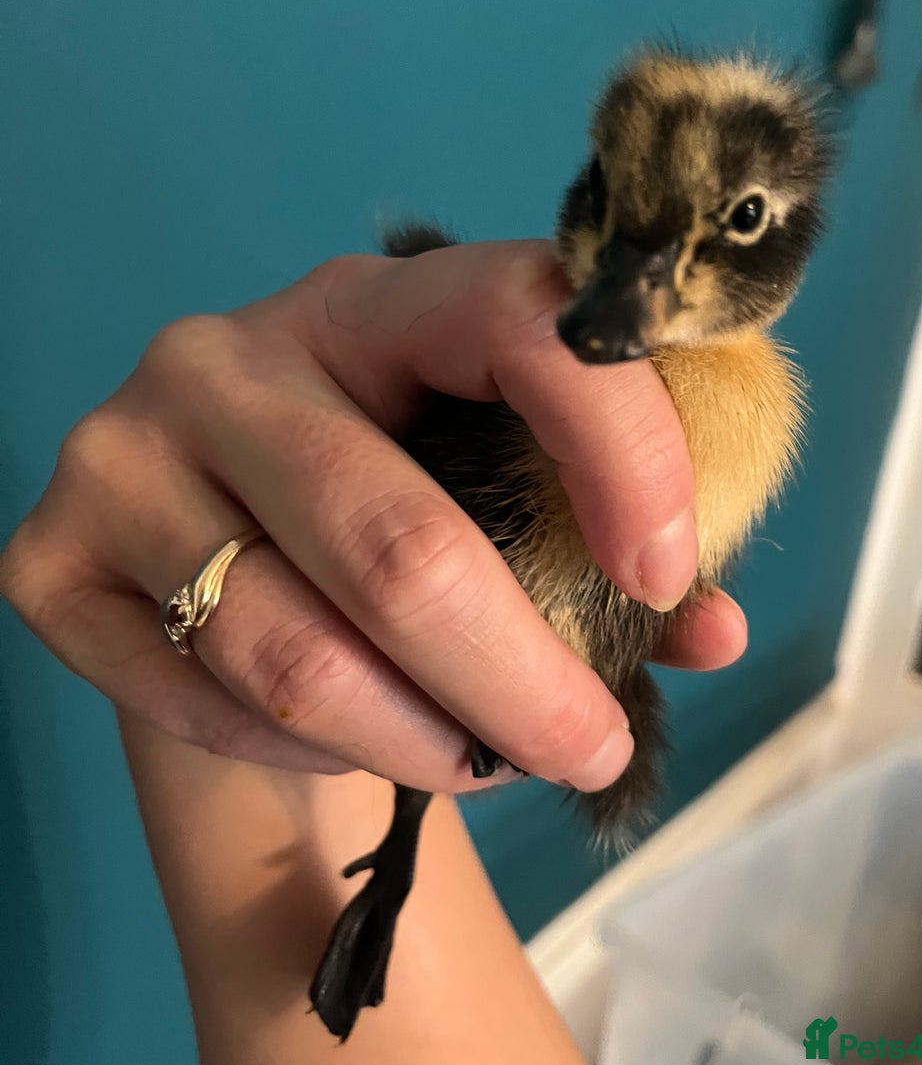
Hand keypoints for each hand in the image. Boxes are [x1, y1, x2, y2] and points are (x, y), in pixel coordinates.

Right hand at [0, 241, 746, 795]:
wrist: (219, 536)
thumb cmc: (389, 492)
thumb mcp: (497, 479)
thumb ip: (606, 537)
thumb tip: (713, 630)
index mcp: (374, 301)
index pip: (516, 316)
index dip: (618, 442)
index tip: (668, 575)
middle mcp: (229, 354)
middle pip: (395, 538)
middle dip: (521, 676)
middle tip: (590, 745)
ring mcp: (123, 451)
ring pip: (292, 650)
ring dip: (421, 738)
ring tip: (492, 763)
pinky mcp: (49, 558)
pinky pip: (200, 700)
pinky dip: (304, 752)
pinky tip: (356, 744)